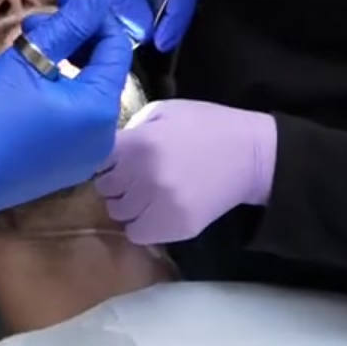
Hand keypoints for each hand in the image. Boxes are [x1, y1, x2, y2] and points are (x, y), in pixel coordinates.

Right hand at [0, 0, 133, 254]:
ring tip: (17, 49)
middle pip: (97, 71)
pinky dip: (48, 92)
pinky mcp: (62, 166)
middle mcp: (102, 136)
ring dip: (54, 63)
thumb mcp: (28, 60)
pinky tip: (15, 81)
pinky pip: (65, 118)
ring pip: (78, 93)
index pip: (115, 48)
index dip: (93, 16)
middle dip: (70, 39)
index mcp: (100, 109)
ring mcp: (83, 156)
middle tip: (35, 22)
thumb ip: (69, 26)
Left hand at [95, 100, 278, 245]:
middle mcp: (145, 176)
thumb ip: (132, 128)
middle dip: (114, 182)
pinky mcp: (177, 227)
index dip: (103, 159)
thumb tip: (108, 148)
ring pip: (118, 214)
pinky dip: (140, 225)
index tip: (114, 160)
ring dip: (126, 205)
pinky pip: (138, 234)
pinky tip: (154, 212)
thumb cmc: (205, 126)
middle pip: (105, 189)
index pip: (96, 161)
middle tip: (130, 178)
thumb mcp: (164, 111)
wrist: (249, 155)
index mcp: (139, 143)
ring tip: (143, 195)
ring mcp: (161, 205)